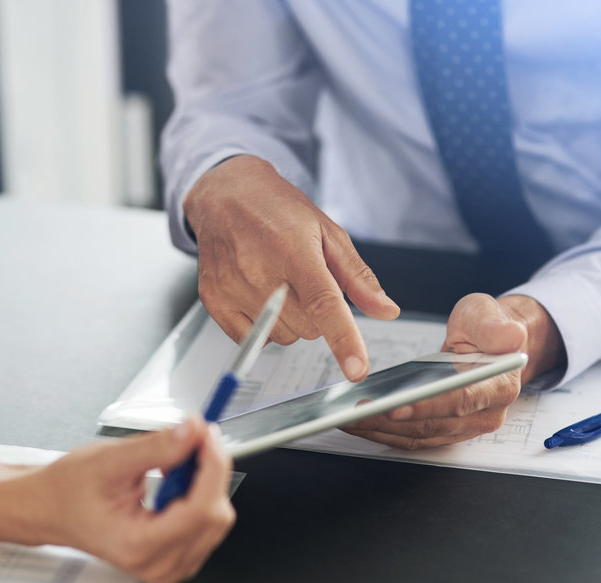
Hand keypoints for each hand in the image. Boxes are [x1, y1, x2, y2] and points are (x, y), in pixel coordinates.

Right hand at [37, 415, 234, 582]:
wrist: (53, 509)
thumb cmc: (70, 490)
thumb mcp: (111, 460)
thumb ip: (158, 447)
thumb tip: (194, 431)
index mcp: (138, 545)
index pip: (201, 509)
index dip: (212, 465)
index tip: (207, 434)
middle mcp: (158, 564)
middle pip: (214, 515)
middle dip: (209, 471)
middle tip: (192, 439)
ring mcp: (169, 566)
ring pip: (216, 519)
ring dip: (205, 483)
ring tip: (172, 465)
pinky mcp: (177, 558)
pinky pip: (207, 525)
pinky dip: (199, 496)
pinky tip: (175, 483)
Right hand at [184, 155, 399, 381]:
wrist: (226, 195)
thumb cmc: (278, 211)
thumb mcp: (328, 233)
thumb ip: (358, 277)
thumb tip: (386, 311)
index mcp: (294, 250)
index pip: (323, 304)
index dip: (343, 339)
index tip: (356, 368)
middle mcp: (259, 270)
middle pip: (308, 328)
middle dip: (316, 314)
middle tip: (303, 281)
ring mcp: (232, 287)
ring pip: (283, 337)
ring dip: (290, 321)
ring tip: (279, 284)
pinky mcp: (214, 300)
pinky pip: (253, 341)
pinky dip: (264, 328)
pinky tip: (260, 296)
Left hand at [343, 294, 564, 448]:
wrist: (488, 344)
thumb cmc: (484, 327)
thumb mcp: (486, 313)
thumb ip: (493, 326)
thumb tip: (510, 334)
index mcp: (498, 386)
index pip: (460, 401)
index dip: (427, 406)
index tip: (395, 405)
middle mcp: (485, 415)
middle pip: (433, 424)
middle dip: (391, 420)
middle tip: (356, 412)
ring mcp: (464, 428)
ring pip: (418, 436)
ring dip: (381, 430)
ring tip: (347, 418)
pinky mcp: (445, 432)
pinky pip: (412, 438)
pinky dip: (383, 433)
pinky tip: (357, 422)